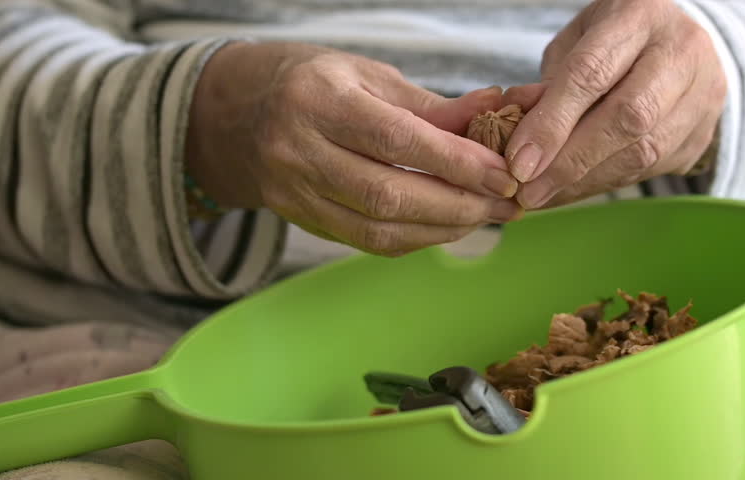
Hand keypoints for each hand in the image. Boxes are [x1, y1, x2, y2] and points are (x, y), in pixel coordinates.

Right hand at [186, 42, 521, 255]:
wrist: (239, 115)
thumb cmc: (313, 84)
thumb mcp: (368, 76)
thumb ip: (430, 104)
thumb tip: (494, 111)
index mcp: (319, 101)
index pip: (396, 140)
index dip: (456, 162)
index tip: (503, 174)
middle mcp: (299, 150)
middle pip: (388, 195)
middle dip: (458, 205)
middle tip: (505, 203)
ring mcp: (294, 192)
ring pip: (378, 228)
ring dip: (442, 229)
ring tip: (485, 217)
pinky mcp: (300, 219)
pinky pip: (365, 241)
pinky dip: (414, 238)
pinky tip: (445, 226)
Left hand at [502, 0, 725, 208]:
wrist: (677, 43)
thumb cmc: (611, 42)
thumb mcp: (573, 45)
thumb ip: (547, 86)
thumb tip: (520, 139)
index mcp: (638, 16)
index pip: (592, 74)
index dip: (553, 123)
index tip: (520, 161)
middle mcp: (680, 52)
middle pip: (627, 117)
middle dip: (570, 162)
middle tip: (528, 190)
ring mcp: (701, 94)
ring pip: (643, 151)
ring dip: (584, 181)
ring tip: (542, 196)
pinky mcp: (702, 132)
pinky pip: (650, 169)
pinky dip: (602, 184)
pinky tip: (570, 191)